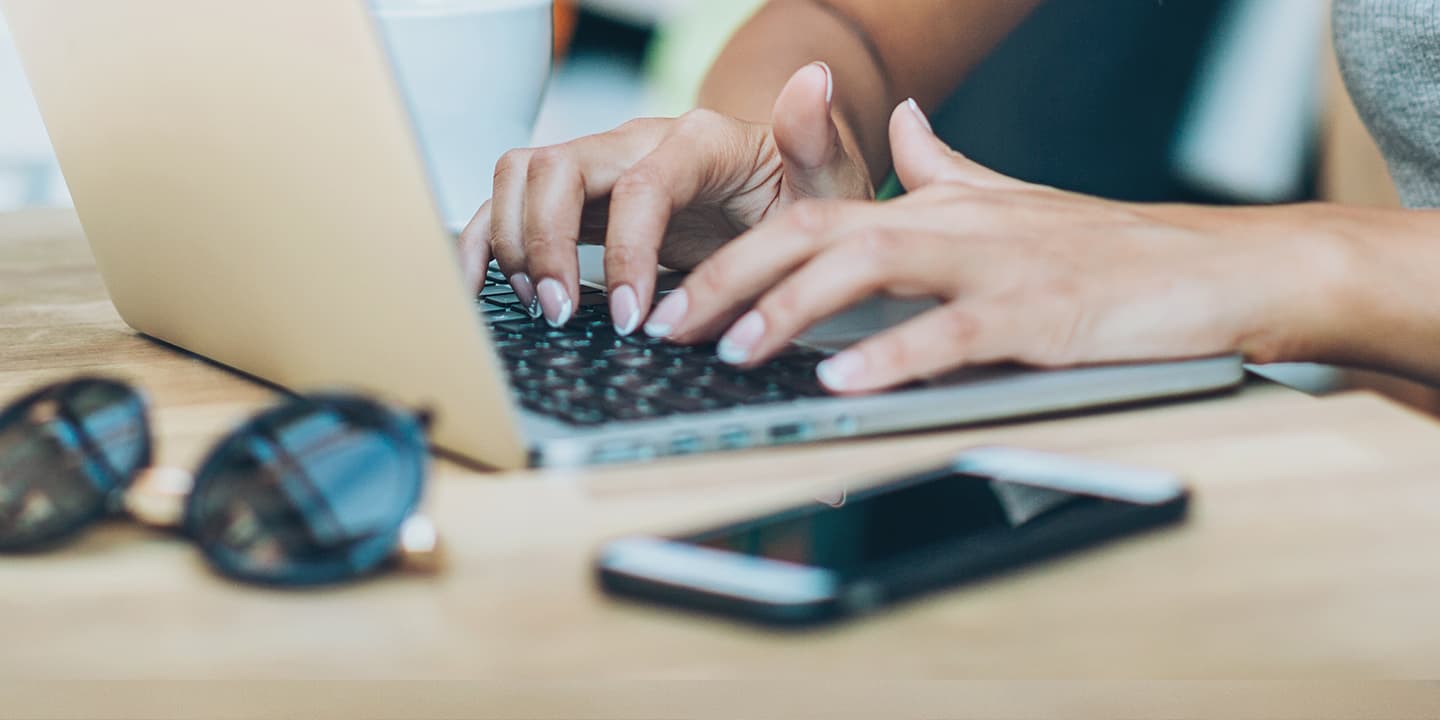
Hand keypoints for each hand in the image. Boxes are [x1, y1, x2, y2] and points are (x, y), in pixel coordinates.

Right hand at [456, 62, 872, 332]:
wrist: (785, 196)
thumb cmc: (804, 196)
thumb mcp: (829, 181)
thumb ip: (817, 139)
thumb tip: (815, 78)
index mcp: (697, 140)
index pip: (639, 183)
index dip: (626, 250)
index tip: (635, 317)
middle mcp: (637, 143)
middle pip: (556, 168)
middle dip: (546, 243)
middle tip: (564, 314)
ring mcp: (602, 168)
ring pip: (520, 177)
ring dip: (513, 242)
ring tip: (544, 307)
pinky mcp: (581, 200)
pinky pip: (511, 205)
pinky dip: (485, 240)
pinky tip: (484, 288)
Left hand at [647, 99, 1334, 393]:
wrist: (1214, 267)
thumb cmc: (1107, 247)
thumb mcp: (1008, 199)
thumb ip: (941, 165)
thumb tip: (897, 120)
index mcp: (938, 205)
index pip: (814, 217)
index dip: (736, 252)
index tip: (676, 295)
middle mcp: (955, 224)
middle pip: (821, 231)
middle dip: (734, 274)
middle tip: (669, 323)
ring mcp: (998, 265)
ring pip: (875, 265)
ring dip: (794, 306)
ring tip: (735, 348)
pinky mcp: (1041, 313)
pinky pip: (953, 331)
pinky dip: (893, 353)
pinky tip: (841, 378)